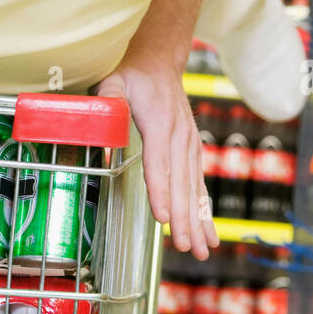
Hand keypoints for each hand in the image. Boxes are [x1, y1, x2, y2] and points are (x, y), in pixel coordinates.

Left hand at [95, 53, 219, 259]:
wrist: (162, 63)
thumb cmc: (134, 76)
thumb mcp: (114, 81)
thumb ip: (108, 100)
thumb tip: (104, 126)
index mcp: (160, 124)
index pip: (159, 163)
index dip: (161, 191)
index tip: (163, 217)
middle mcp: (180, 138)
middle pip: (181, 183)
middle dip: (184, 218)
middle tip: (185, 247)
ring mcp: (189, 146)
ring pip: (194, 188)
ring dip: (198, 221)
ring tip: (201, 250)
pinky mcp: (192, 152)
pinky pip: (198, 184)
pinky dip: (204, 210)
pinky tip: (208, 233)